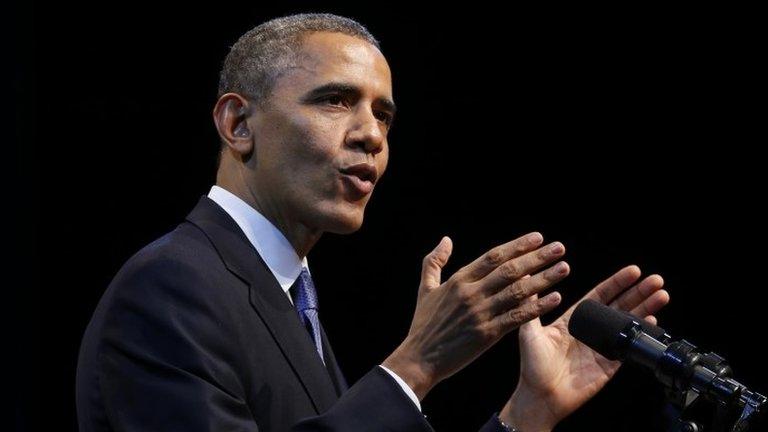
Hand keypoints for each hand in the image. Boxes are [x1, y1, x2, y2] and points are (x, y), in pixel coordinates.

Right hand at [382, 232, 570, 399]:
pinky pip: (517, 317)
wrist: (419, 359)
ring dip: (544, 278)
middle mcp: (471, 293)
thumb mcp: (425, 289)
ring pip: (518, 291)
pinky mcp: (487, 334)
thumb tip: (446, 240)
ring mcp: (480, 313)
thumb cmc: (423, 325)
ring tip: (564, 268)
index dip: (517, 246)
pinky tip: (555, 298)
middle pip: (510, 270)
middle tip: (559, 248)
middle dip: (537, 257)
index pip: (493, 256)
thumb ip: (434, 262)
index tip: (538, 238)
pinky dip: (537, 306)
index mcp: (459, 280)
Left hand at [499, 265, 669, 431]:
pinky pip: (629, 347)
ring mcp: (602, 347)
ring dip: (646, 309)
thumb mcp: (529, 331)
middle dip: (639, 292)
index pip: (601, 295)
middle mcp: (591, 331)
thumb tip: (523, 278)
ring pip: (629, 323)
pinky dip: (641, 335)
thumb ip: (531, 305)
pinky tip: (651, 322)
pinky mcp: (609, 365)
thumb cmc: (532, 365)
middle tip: (655, 280)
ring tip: (661, 295)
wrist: (540, 396)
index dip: (618, 283)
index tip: (634, 271)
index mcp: (575, 319)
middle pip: (621, 306)